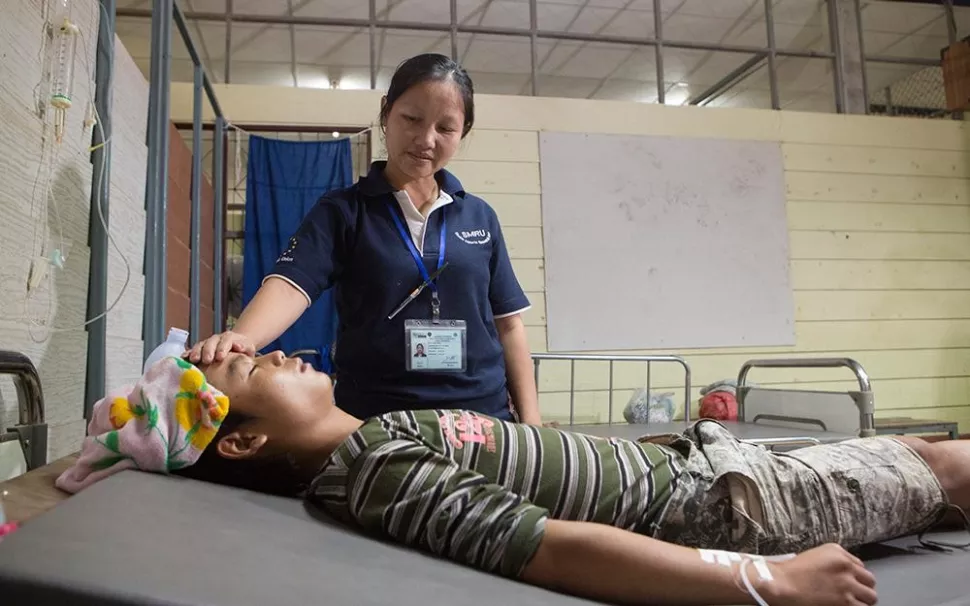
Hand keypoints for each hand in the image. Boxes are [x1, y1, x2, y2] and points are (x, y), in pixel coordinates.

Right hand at [184, 331, 255, 364]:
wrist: (238, 346)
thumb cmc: (244, 351)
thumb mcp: (249, 350)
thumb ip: (245, 348)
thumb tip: (240, 347)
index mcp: (230, 338)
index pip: (226, 341)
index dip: (222, 348)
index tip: (220, 357)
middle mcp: (217, 338)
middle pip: (211, 342)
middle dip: (208, 350)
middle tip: (207, 360)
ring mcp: (208, 343)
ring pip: (201, 345)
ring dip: (197, 352)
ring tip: (194, 360)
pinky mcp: (201, 348)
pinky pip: (193, 349)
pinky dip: (188, 353)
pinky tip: (183, 358)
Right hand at [760, 544, 876, 605]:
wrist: (781, 584)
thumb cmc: (790, 572)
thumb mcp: (814, 556)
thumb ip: (834, 561)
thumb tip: (847, 574)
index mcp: (837, 552)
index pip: (860, 566)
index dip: (854, 576)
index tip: (848, 582)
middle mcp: (846, 566)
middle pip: (870, 581)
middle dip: (862, 588)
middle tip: (851, 595)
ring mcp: (848, 585)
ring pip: (871, 597)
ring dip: (861, 601)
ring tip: (847, 603)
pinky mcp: (846, 602)